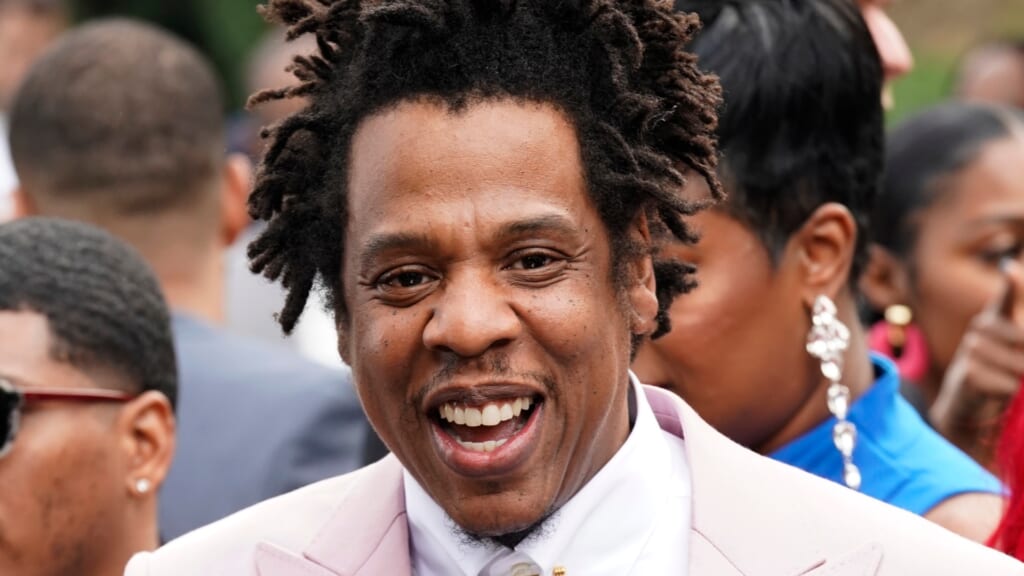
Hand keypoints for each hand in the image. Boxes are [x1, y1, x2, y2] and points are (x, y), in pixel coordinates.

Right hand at [930, 259, 1023, 468]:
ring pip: (1016, 362)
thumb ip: (1020, 338)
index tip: (1009, 269)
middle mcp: (981, 328)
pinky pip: (1005, 382)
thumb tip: (1014, 286)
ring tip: (1010, 379)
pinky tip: (999, 391)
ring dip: (1021, 376)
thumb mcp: (1018, 352)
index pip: (1006, 297)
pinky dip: (1010, 390)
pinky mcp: (966, 374)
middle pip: (1020, 337)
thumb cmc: (1002, 372)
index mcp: (997, 319)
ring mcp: (970, 350)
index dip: (1011, 283)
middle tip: (1020, 366)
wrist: (969, 404)